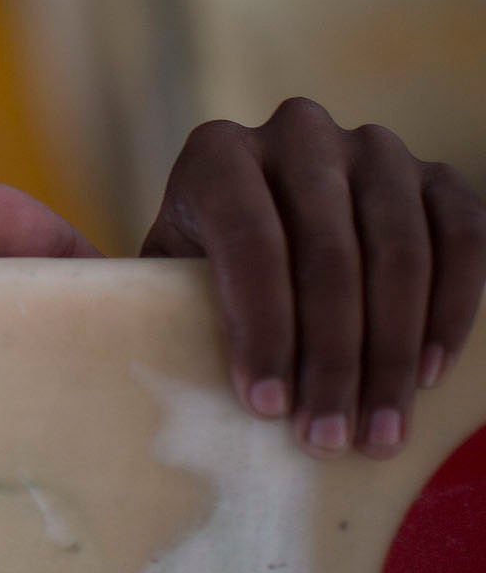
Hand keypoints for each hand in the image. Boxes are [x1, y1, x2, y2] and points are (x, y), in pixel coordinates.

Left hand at [142, 100, 482, 458]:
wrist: (275, 224)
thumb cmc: (208, 264)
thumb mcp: (167, 270)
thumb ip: (146, 297)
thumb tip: (120, 357)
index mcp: (219, 152)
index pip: (249, 240)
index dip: (260, 328)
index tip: (265, 407)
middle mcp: (298, 134)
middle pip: (328, 254)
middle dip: (330, 359)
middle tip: (328, 438)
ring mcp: (375, 149)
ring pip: (400, 252)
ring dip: (393, 353)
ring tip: (378, 430)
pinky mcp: (437, 174)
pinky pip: (464, 239)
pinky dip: (451, 310)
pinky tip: (429, 374)